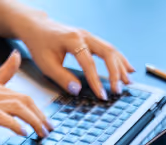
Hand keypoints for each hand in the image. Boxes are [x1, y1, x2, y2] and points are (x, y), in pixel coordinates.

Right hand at [0, 50, 50, 144]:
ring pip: (19, 108)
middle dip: (41, 117)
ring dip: (34, 122)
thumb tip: (15, 56)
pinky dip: (16, 126)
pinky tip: (23, 134)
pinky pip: (4, 119)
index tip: (47, 121)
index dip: (38, 108)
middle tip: (49, 131)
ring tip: (41, 134)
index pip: (22, 94)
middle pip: (25, 101)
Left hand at [14, 11, 134, 98]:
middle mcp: (84, 35)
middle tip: (118, 90)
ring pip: (111, 49)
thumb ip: (62, 78)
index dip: (96, 81)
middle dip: (115, 73)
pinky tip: (128, 69)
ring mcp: (89, 35)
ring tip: (128, 82)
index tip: (102, 95)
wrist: (37, 27)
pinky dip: (119, 59)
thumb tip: (78, 90)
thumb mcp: (46, 64)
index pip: (89, 63)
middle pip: (107, 52)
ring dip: (121, 66)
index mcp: (72, 40)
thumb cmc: (40, 45)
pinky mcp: (90, 39)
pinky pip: (109, 48)